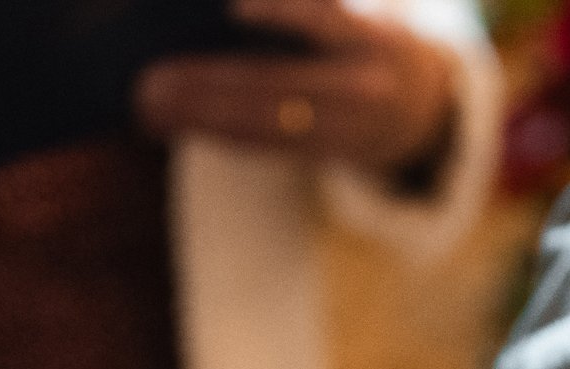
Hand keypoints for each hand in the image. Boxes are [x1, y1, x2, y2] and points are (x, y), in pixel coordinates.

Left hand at [135, 0, 459, 180]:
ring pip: (263, 125)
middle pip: (274, 86)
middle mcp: (362, 84)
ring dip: (200, 118)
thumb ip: (308, 10)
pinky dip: (219, 134)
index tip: (234, 7)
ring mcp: (347, 124)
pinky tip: (179, 124)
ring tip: (150, 107)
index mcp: (368, 36)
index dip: (281, 12)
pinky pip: (267, 146)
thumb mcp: (354, 14)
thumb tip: (232, 10)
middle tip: (150, 81)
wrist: (420, 105)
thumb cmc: (362, 37)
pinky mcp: (326, 153)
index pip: (322, 19)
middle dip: (207, 84)